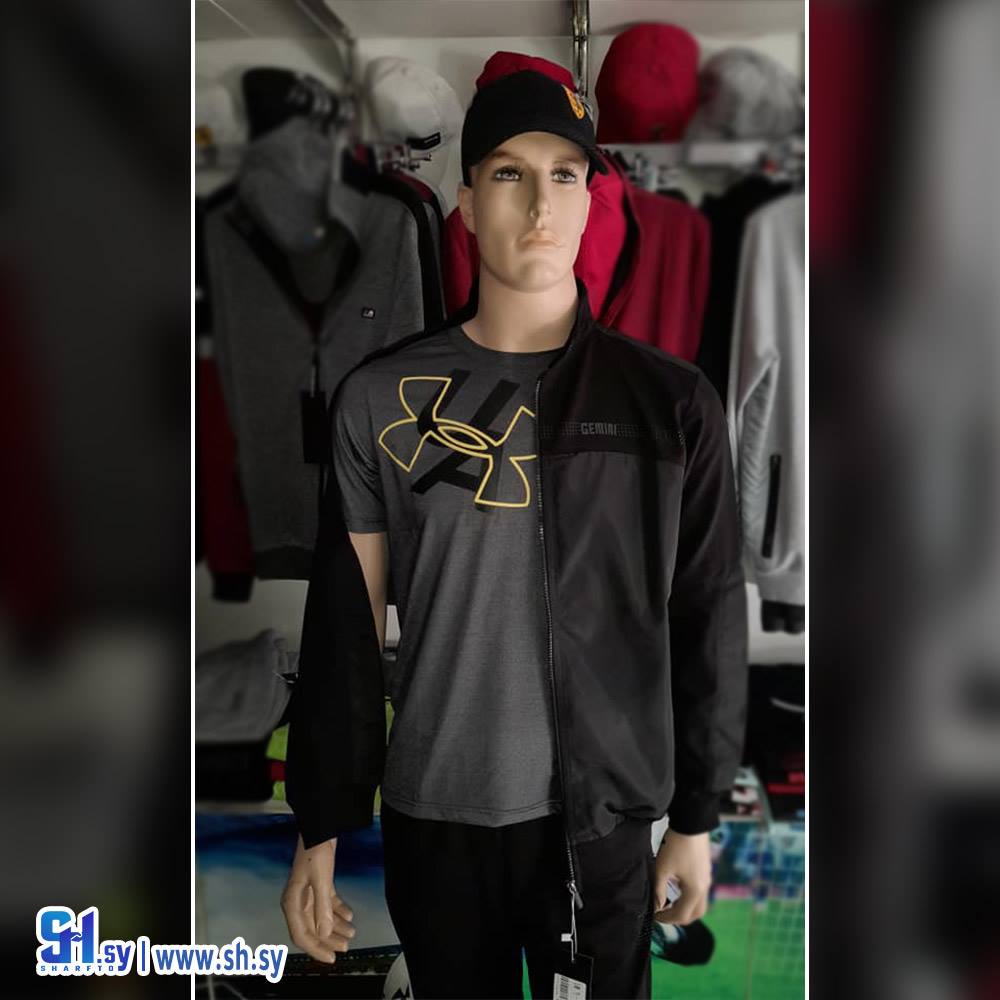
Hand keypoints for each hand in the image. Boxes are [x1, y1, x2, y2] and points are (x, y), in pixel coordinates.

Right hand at [281, 835, 356, 962]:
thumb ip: (322, 908)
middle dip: (329, 940)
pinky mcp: (319, 885)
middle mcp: (298, 901)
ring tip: (351, 932)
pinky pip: (327, 904)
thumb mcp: (321, 880)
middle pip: (312, 928)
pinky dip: (337, 911)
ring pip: (321, 917)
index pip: (302, 935)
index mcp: (292, 902)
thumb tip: (325, 933)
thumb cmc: (316, 850)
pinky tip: (348, 915)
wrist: (320, 827)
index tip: (331, 958)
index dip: (316, 949)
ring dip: (336, 927)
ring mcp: (308, 893)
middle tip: (346, 946)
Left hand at [651, 829, 711, 925]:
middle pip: (695, 914)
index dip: (666, 919)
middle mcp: (704, 888)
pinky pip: (699, 892)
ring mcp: (707, 879)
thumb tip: (656, 906)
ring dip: (685, 907)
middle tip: (663, 914)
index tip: (654, 916)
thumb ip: (658, 890)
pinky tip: (676, 888)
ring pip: (699, 903)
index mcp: (695, 891)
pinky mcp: (706, 870)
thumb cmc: (675, 846)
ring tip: (668, 902)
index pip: (681, 915)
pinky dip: (689, 897)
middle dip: (679, 917)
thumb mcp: (662, 868)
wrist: (691, 822)